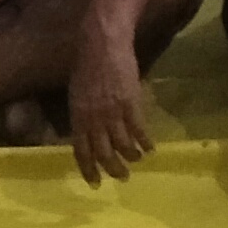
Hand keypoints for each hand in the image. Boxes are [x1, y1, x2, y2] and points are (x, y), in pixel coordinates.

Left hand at [67, 42, 152, 185]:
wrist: (103, 44)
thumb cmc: (87, 64)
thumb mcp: (76, 93)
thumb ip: (81, 114)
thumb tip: (86, 132)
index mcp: (78, 116)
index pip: (81, 150)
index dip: (89, 168)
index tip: (95, 182)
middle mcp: (94, 119)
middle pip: (103, 153)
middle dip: (113, 169)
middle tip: (122, 177)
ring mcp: (113, 112)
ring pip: (123, 145)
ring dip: (131, 157)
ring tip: (137, 161)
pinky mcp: (131, 104)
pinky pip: (139, 131)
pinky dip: (145, 142)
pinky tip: (150, 148)